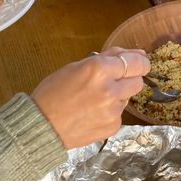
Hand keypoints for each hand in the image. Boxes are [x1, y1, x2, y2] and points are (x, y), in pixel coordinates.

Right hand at [32, 47, 149, 149]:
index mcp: (99, 70)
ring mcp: (113, 111)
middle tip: (115, 79)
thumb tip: (134, 54)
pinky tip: (93, 112)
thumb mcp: (76, 66)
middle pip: (138, 81)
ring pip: (128, 97)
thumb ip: (106, 59)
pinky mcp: (113, 127)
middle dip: (130, 78)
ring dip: (118, 95)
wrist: (41, 126)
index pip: (135, 62)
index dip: (139, 61)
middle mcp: (110, 90)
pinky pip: (119, 113)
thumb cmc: (53, 92)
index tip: (139, 61)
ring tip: (95, 99)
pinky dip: (111, 111)